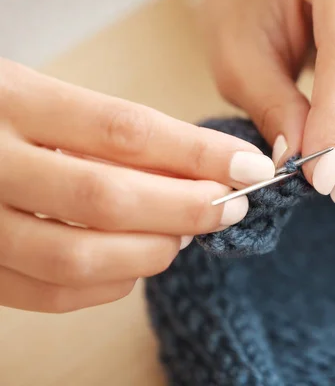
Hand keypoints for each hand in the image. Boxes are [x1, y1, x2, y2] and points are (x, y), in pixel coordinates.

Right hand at [0, 58, 274, 311]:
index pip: (125, 130)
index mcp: (12, 101)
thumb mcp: (52, 102)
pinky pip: (51, 294)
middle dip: (185, 209)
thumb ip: (117, 137)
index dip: (197, 154)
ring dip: (151, 252)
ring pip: (78, 258)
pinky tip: (136, 263)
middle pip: (106, 200)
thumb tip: (201, 174)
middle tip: (229, 206)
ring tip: (184, 234)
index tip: (249, 167)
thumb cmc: (4, 116)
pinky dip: (110, 286)